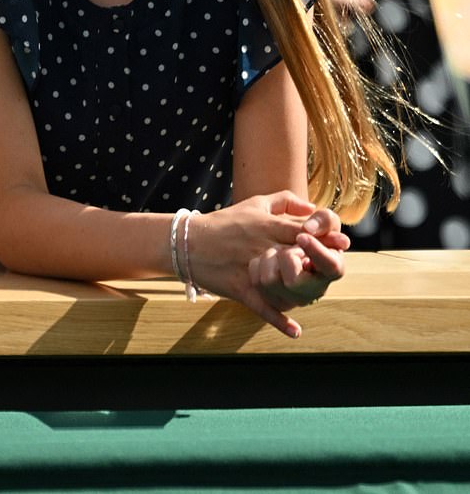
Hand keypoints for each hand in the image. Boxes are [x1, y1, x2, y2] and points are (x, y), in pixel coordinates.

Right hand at [187, 192, 345, 333]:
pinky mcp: (240, 287)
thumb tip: (311, 207)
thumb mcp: (254, 204)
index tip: (343, 242)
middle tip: (340, 263)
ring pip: (283, 280)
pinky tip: (295, 331)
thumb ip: (284, 201)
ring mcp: (251, 268)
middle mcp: (261, 246)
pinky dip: (277, 319)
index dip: (325, 235)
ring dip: (303, 288)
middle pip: (298, 252)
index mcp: (266, 226)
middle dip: (321, 257)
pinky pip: (260, 305)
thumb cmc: (224, 221)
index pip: (301, 229)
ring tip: (320, 291)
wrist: (189, 242)